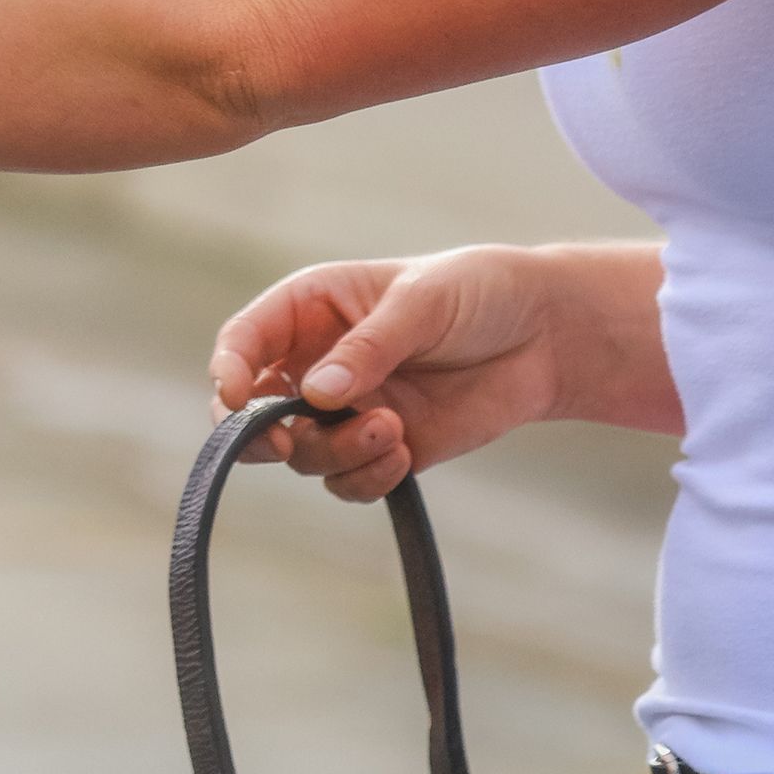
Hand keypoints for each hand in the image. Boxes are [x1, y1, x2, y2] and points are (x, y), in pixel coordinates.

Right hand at [206, 246, 581, 502]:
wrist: (545, 336)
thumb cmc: (477, 292)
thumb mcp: (421, 302)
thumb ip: (368, 347)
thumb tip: (316, 393)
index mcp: (309, 309)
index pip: (244, 342)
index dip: (228, 370)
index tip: (234, 398)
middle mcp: (315, 362)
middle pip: (253, 411)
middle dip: (260, 435)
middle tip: (285, 445)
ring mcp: (347, 410)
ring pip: (303, 453)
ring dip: (337, 452)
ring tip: (391, 431)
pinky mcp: (382, 448)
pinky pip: (348, 481)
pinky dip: (368, 477)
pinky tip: (404, 451)